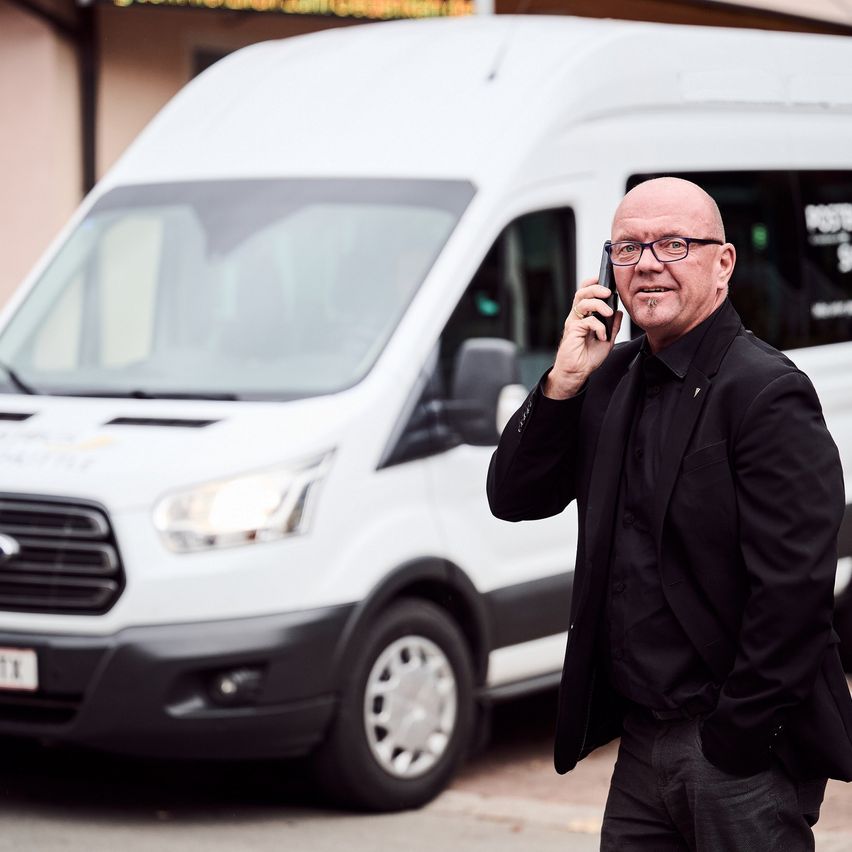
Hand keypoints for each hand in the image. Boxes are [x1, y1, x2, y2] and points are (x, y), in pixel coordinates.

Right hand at [544, 278, 622, 398]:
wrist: (577, 372)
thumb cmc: (587, 358)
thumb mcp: (607, 340)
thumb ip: (613, 326)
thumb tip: (619, 312)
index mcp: (584, 316)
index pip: (586, 294)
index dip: (593, 284)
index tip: (606, 283)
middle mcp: (577, 317)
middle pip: (582, 292)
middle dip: (596, 288)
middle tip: (608, 293)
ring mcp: (574, 323)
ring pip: (583, 302)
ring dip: (599, 304)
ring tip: (608, 313)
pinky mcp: (572, 330)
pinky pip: (587, 321)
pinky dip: (598, 327)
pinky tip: (602, 336)